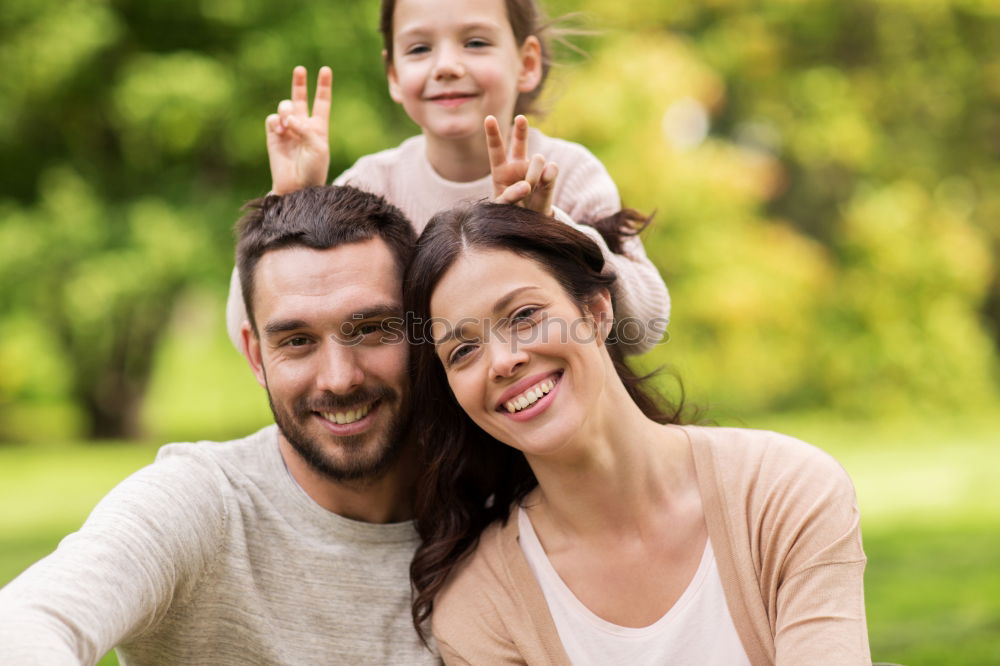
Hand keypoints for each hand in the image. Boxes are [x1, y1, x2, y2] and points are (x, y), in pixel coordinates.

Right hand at [266, 66, 331, 193]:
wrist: (296, 187)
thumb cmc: (313, 169)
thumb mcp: (318, 147)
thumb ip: (306, 129)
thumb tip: (288, 118)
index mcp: (319, 127)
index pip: (322, 102)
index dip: (323, 86)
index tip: (325, 69)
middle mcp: (303, 125)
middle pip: (300, 98)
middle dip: (299, 83)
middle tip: (300, 69)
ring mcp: (287, 130)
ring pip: (285, 106)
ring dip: (287, 110)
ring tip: (289, 124)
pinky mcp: (273, 136)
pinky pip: (273, 119)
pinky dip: (277, 121)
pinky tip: (281, 130)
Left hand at [486, 115, 557, 216]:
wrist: (528, 222)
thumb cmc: (509, 212)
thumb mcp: (502, 207)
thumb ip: (510, 196)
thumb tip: (526, 185)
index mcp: (501, 170)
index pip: (496, 149)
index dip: (493, 133)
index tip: (489, 118)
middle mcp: (518, 165)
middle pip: (519, 143)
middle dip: (521, 130)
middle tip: (520, 118)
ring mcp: (534, 169)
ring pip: (538, 159)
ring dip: (533, 175)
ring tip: (529, 190)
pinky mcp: (549, 176)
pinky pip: (551, 169)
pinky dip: (548, 177)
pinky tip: (544, 184)